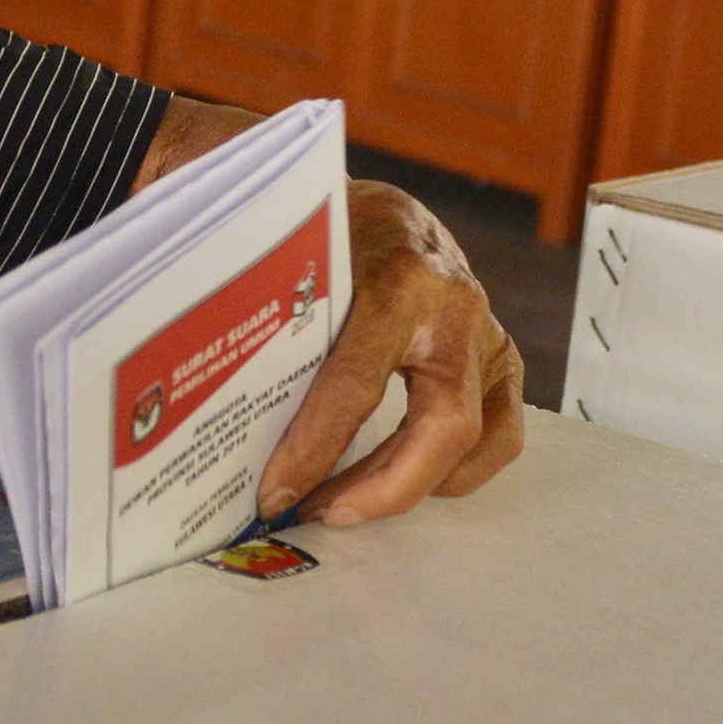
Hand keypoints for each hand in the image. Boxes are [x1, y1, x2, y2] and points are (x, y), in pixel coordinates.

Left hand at [256, 179, 524, 527]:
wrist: (383, 210)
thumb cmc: (332, 232)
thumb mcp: (298, 261)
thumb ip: (275, 329)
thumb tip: (220, 414)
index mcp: (399, 277)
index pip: (358, 382)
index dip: (315, 447)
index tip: (276, 492)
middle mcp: (456, 308)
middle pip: (443, 425)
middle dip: (381, 487)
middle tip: (320, 513)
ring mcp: (488, 335)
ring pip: (480, 439)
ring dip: (415, 485)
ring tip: (348, 503)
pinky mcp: (501, 358)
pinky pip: (502, 433)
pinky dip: (455, 471)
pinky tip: (398, 479)